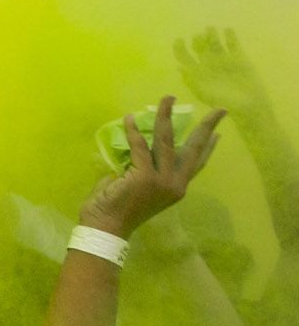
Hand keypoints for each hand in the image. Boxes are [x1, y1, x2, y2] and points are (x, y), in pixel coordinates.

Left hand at [79, 96, 225, 238]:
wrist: (106, 226)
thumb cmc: (117, 207)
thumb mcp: (140, 187)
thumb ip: (147, 168)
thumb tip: (143, 146)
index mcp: (176, 187)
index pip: (198, 164)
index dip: (209, 147)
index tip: (218, 133)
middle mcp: (175, 184)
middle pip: (195, 149)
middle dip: (207, 127)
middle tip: (218, 110)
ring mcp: (161, 180)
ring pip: (166, 140)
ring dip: (165, 116)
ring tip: (167, 99)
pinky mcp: (144, 176)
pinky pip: (139, 146)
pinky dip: (133, 130)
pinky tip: (129, 118)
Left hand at [175, 28, 268, 117]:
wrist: (249, 105)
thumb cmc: (224, 102)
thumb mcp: (204, 92)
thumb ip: (191, 80)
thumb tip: (179, 67)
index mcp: (197, 72)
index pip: (184, 56)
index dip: (180, 47)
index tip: (179, 40)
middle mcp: (208, 63)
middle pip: (199, 46)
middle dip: (197, 40)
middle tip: (198, 37)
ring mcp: (223, 59)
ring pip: (214, 42)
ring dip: (211, 34)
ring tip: (210, 29)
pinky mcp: (239, 57)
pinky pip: (233, 43)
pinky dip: (230, 35)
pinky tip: (227, 30)